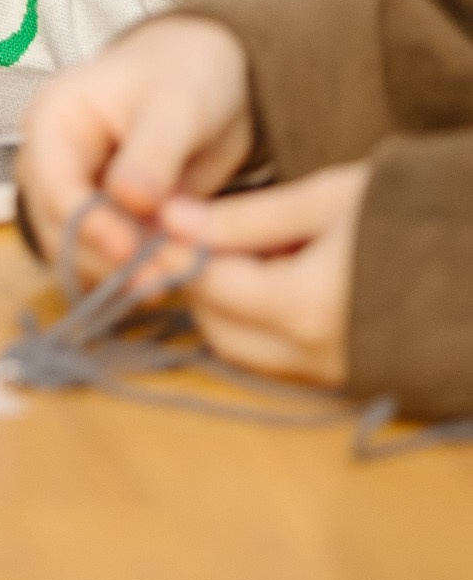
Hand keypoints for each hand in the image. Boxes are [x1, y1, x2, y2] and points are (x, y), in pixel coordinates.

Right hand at [16, 12, 256, 285]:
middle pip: (57, 229)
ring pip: (77, 253)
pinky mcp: (100, 221)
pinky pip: (105, 261)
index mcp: (54, 119)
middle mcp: (51, 161)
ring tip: (172, 279)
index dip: (86, 224)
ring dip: (121, 274)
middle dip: (106, 259)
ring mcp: (73, 195)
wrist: (206, 78)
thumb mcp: (178, 105)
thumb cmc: (185, 74)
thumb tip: (131, 200)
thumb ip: (153, 152)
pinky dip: (134, 273)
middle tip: (161, 279)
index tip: (130, 251)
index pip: (53, 184)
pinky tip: (170, 276)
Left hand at [162, 162, 369, 387]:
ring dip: (231, 305)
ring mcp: (340, 376)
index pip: (207, 286)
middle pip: (219, 328)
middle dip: (200, 281)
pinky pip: (286, 361)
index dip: (178, 249)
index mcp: (304, 306)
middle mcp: (316, 356)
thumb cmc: (414, 211)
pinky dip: (266, 325)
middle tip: (202, 230)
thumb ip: (245, 217)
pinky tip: (281, 276)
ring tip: (244, 248)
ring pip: (248, 351)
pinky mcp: (356, 380)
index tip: (164, 214)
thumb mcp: (325, 199)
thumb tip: (170, 217)